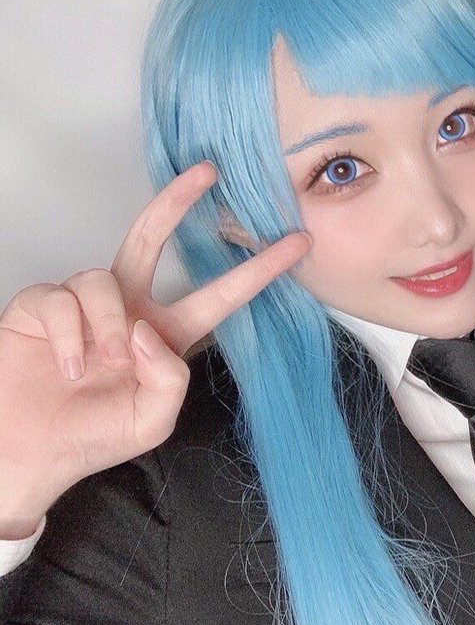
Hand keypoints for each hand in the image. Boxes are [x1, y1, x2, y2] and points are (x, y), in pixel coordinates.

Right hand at [0, 162, 309, 538]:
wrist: (28, 451)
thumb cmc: (92, 436)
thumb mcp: (152, 420)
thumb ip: (169, 378)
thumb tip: (146, 330)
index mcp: (167, 333)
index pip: (220, 295)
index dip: (258, 270)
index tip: (297, 243)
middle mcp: (129, 308)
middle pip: (153, 239)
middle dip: (177, 202)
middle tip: (207, 172)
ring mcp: (85, 303)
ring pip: (102, 279)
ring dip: (105, 325)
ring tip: (96, 365)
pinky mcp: (42, 304)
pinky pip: (62, 300)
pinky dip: (68, 336)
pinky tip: (65, 366)